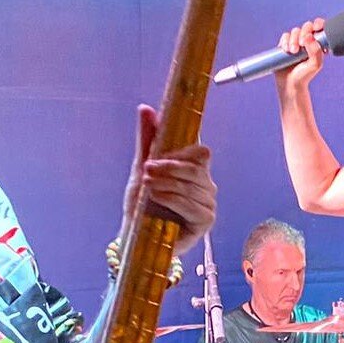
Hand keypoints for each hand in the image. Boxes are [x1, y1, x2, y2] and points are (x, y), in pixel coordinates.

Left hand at [123, 105, 215, 253]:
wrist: (135, 234)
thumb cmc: (142, 202)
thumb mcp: (142, 168)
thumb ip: (147, 140)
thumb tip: (145, 108)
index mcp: (194, 169)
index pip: (201, 152)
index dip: (183, 151)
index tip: (157, 154)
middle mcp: (205, 185)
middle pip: (196, 167)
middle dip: (169, 166)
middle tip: (147, 168)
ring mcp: (208, 203)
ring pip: (192, 186)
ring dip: (166, 183)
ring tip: (147, 185)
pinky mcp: (205, 221)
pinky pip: (192, 205)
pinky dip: (172, 199)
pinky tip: (157, 197)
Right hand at [271, 17, 326, 101]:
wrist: (290, 83)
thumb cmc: (305, 75)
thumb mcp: (315, 64)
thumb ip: (316, 50)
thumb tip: (308, 36)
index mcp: (318, 44)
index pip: (320, 28)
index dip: (319, 23)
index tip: (317, 27)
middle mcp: (308, 41)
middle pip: (307, 26)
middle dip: (304, 33)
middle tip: (302, 44)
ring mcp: (296, 42)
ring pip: (295, 31)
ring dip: (294, 39)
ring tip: (293, 51)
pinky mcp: (286, 44)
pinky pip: (286, 35)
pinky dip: (286, 41)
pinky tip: (286, 50)